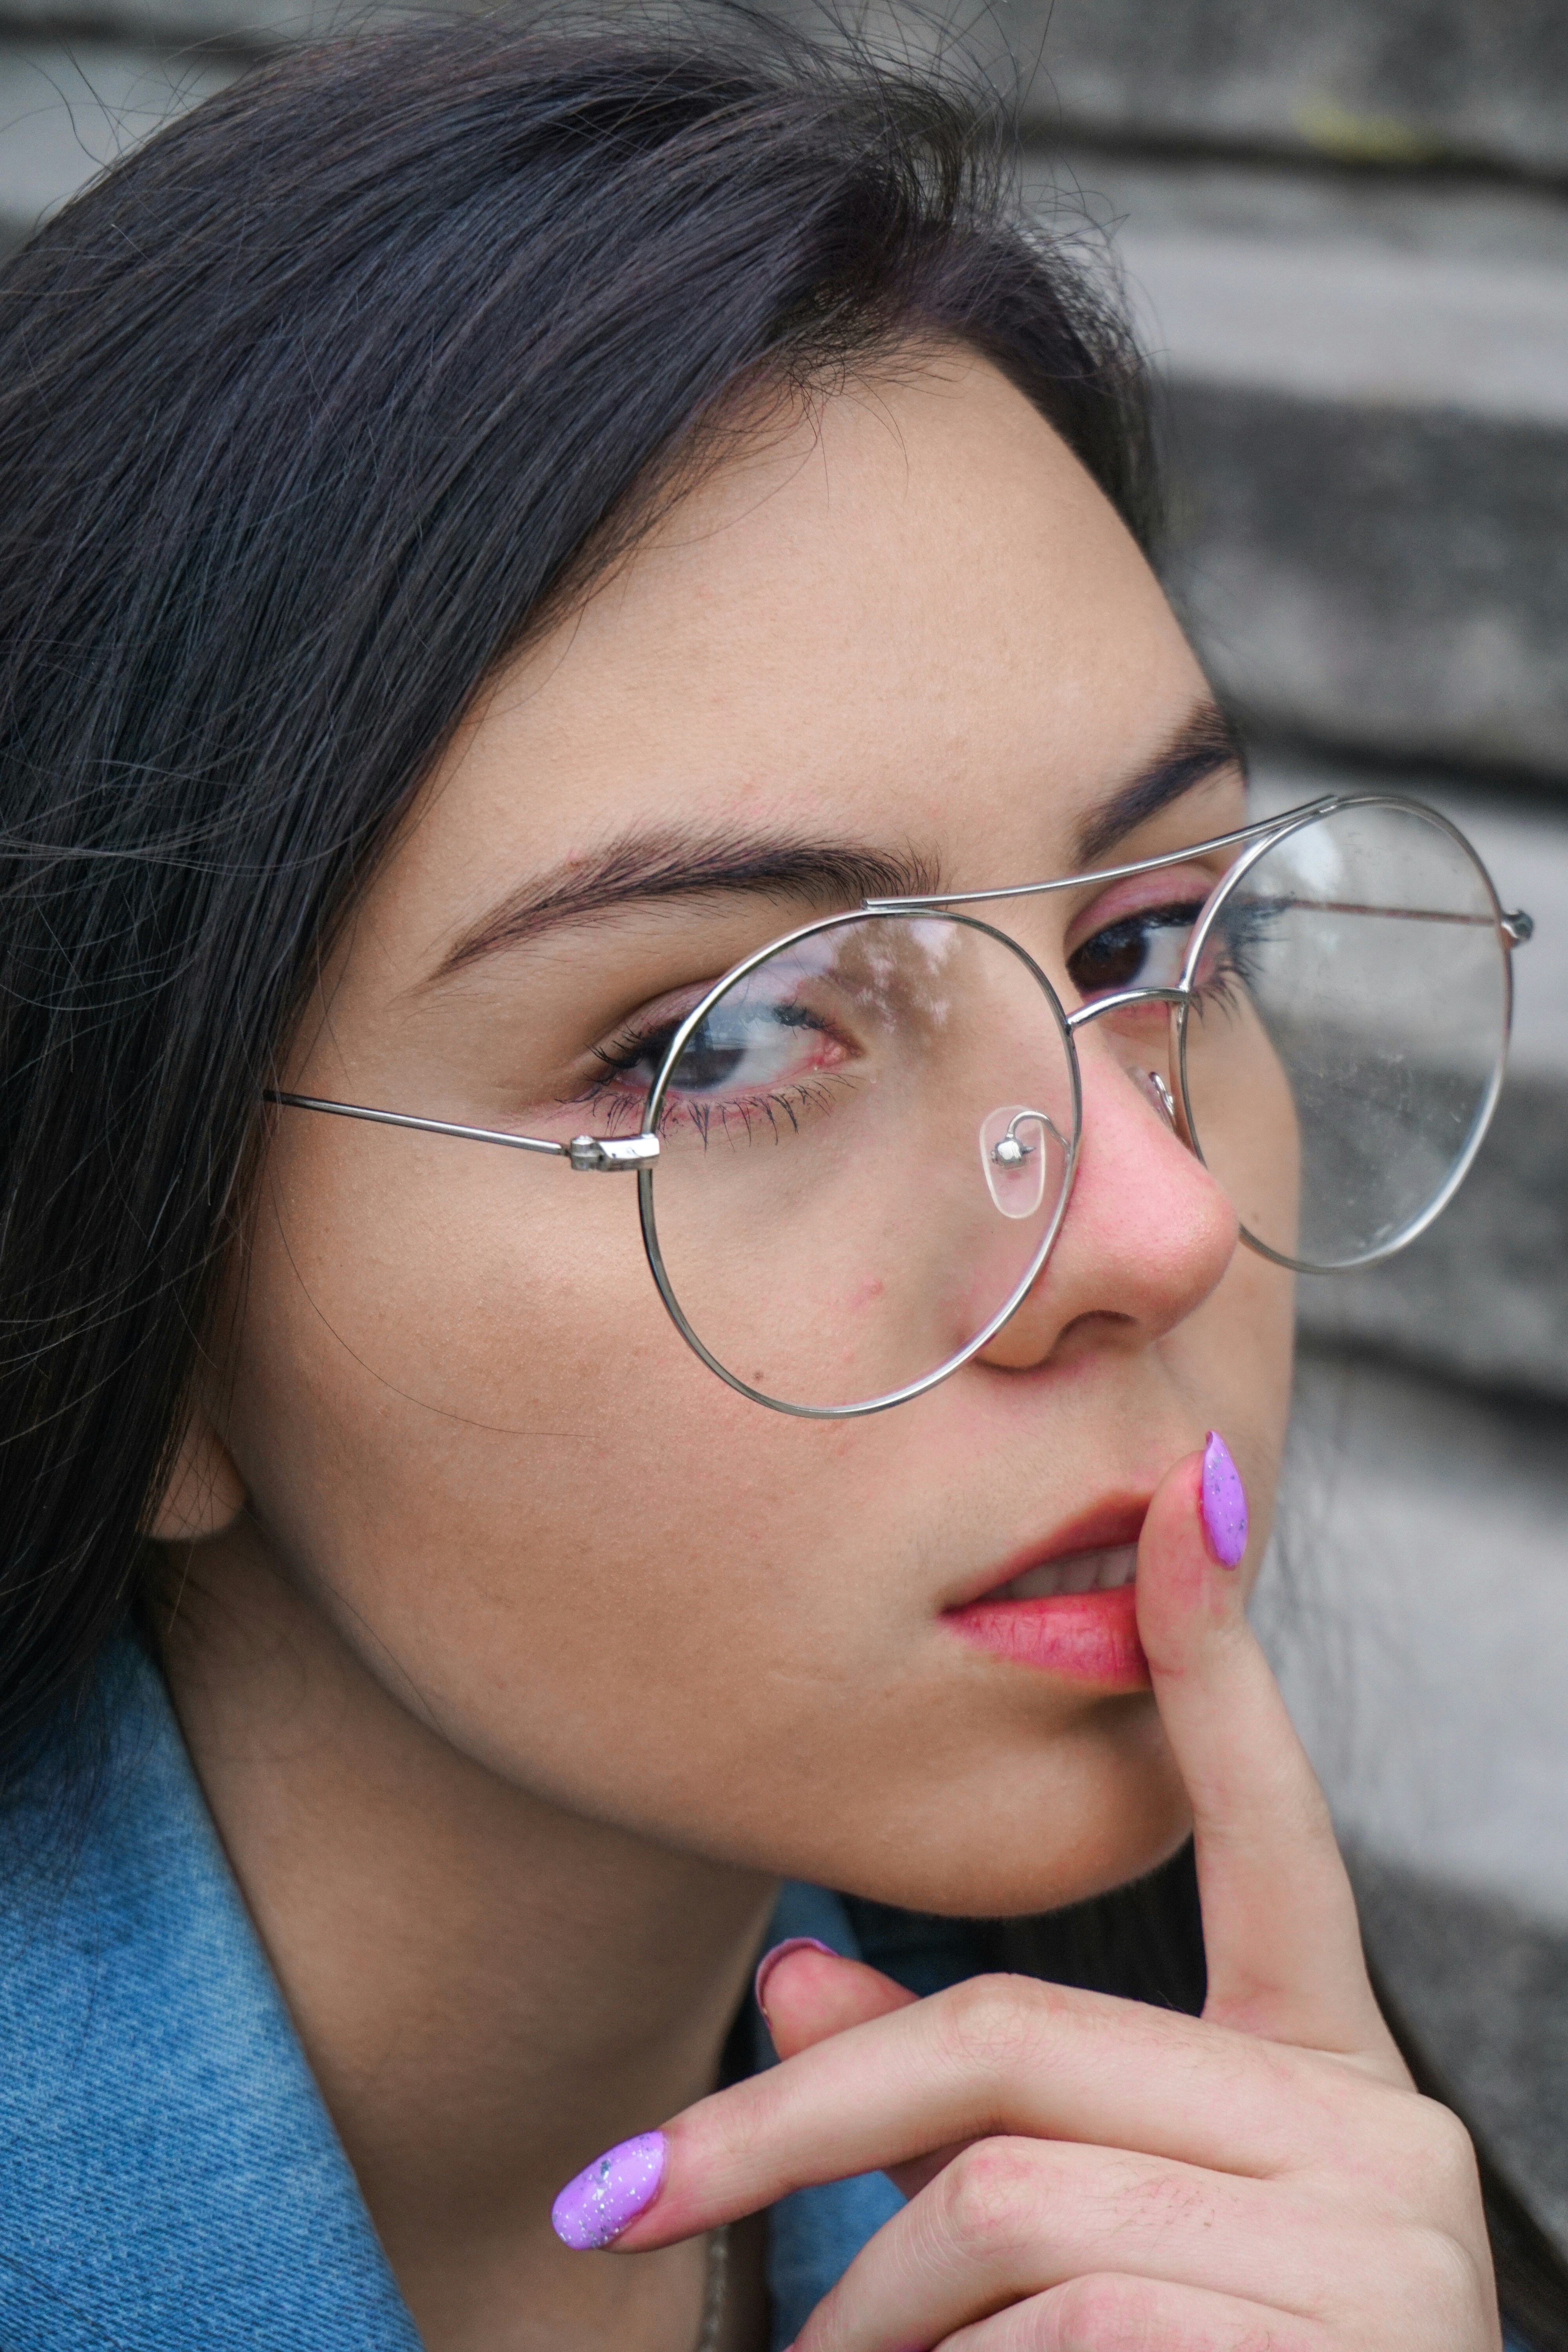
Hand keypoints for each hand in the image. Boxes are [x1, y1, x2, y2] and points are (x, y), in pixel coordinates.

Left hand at [586, 1447, 1500, 2349]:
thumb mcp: (1100, 2242)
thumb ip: (965, 2115)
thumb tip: (794, 1972)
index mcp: (1328, 2083)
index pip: (1273, 1832)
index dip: (1221, 1658)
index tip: (1191, 1490)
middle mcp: (1372, 2132)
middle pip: (1013, 2054)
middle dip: (792, 2125)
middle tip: (628, 2199)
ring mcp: (1367, 2237)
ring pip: (1001, 2203)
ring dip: (865, 2309)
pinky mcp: (1328, 2336)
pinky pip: (1044, 2326)